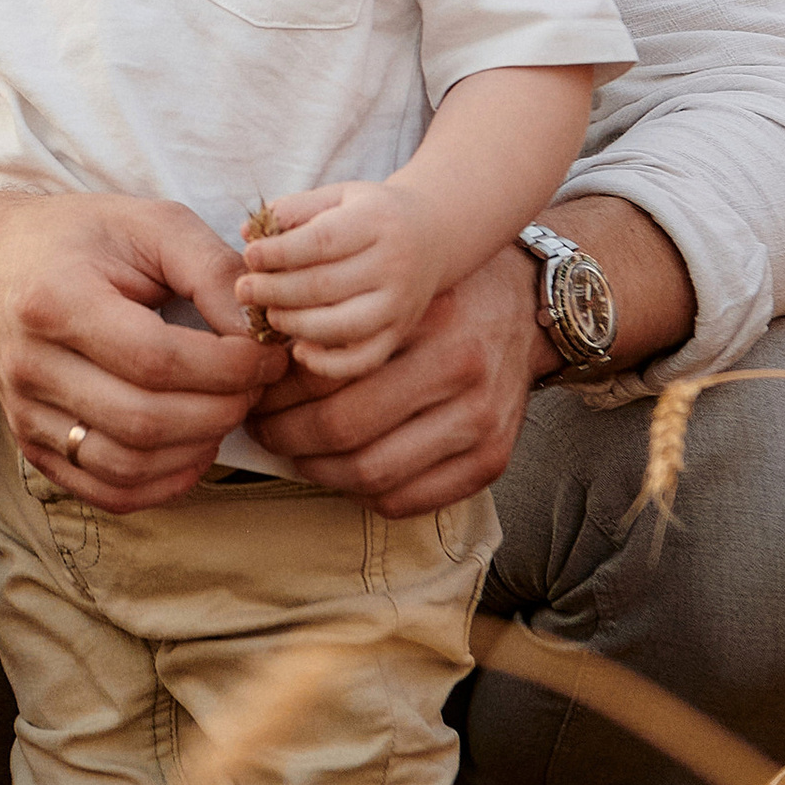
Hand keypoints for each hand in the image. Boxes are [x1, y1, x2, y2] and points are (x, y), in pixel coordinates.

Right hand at [0, 192, 286, 511]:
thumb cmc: (77, 240)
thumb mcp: (150, 225)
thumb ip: (211, 270)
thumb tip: (260, 330)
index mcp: (56, 300)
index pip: (155, 359)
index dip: (227, 367)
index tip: (267, 354)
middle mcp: (32, 367)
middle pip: (143, 421)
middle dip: (222, 409)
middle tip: (256, 384)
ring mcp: (26, 415)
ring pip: (126, 466)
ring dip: (198, 449)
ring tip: (227, 410)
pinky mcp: (33, 448)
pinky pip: (106, 492)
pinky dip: (163, 484)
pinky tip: (194, 449)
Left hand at [236, 181, 449, 383]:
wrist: (432, 234)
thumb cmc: (369, 214)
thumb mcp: (337, 196)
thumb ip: (293, 209)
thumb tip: (247, 231)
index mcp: (377, 222)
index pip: (322, 241)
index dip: (280, 252)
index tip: (250, 256)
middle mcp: (394, 265)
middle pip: (325, 286)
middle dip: (275, 290)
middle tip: (244, 290)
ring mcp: (399, 304)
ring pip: (341, 327)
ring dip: (295, 325)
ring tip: (269, 314)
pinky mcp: (398, 333)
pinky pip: (362, 360)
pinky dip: (327, 363)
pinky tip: (300, 350)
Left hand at [250, 240, 539, 518]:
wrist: (529, 308)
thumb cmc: (446, 292)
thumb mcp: (395, 283)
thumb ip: (338, 316)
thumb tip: (263, 363)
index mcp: (430, 320)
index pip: (328, 372)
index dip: (278, 391)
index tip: (256, 392)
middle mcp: (462, 372)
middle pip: (344, 428)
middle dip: (286, 435)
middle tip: (262, 427)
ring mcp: (482, 423)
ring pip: (371, 474)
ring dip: (316, 471)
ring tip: (294, 451)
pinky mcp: (492, 462)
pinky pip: (407, 500)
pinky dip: (361, 494)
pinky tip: (342, 470)